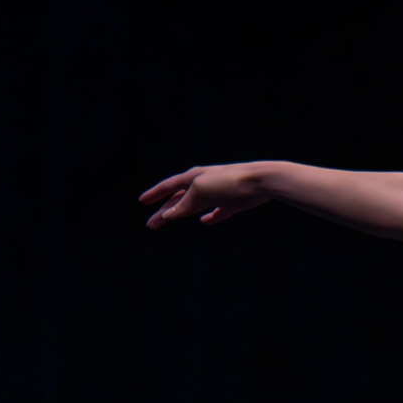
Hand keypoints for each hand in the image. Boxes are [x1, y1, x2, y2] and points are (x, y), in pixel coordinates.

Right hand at [139, 162, 274, 229]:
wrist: (260, 181)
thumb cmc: (229, 182)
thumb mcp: (201, 191)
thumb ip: (184, 204)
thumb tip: (167, 216)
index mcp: (193, 177)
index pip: (168, 186)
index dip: (155, 194)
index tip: (142, 201)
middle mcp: (204, 184)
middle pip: (179, 199)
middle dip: (164, 211)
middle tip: (150, 224)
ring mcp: (218, 193)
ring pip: (194, 206)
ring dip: (181, 213)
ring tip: (168, 221)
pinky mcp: (233, 203)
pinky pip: (217, 211)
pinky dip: (210, 216)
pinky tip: (205, 220)